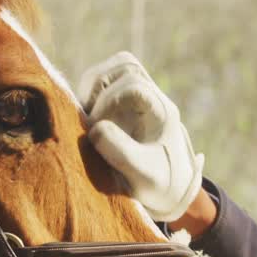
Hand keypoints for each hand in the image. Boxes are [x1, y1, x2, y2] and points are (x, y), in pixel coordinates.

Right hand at [79, 52, 204, 222]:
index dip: (109, 100)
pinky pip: (103, 83)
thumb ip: (121, 153)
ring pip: (112, 70)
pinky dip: (89, 96)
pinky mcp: (123, 106)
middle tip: (88, 117)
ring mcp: (137, 100)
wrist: (171, 192)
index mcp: (162, 111)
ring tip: (85, 118)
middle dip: (99, 85)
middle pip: (125, 64)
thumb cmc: (161, 185)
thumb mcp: (144, 176)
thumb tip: (96, 129)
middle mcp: (151, 98)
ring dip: (91, 88)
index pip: (134, 84)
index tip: (98, 128)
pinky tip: (85, 121)